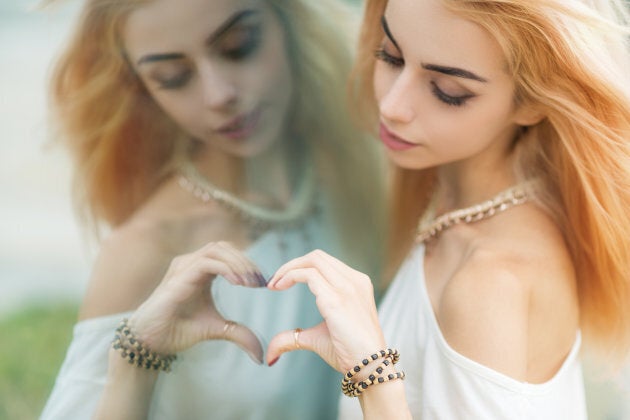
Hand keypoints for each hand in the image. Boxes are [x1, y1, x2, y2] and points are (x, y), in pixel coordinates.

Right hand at [128, 242, 265, 363]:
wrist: (151, 343)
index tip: (263, 282)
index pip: (228, 253)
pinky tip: (238, 283)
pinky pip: (206, 263)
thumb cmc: (178, 331)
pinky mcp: (178, 278)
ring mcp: (183, 268)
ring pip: (216, 249)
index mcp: (201, 271)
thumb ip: (238, 334)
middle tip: (260, 280)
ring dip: (238, 262)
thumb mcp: (216, 330)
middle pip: (224, 247)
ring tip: (250, 282)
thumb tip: (260, 354)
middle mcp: (191, 264)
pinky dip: (226, 268)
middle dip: (245, 260)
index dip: (247, 263)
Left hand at [266, 250, 385, 371]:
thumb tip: (271, 353)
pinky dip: (290, 276)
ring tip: (274, 283)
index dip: (301, 267)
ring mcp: (347, 288)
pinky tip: (279, 287)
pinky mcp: (336, 299)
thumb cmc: (350, 352)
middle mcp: (354, 280)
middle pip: (317, 256)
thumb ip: (296, 337)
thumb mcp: (318, 337)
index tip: (282, 282)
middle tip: (274, 281)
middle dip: (292, 264)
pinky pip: (308, 275)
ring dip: (288, 268)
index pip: (325, 263)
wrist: (370, 367)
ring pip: (313, 260)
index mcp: (357, 284)